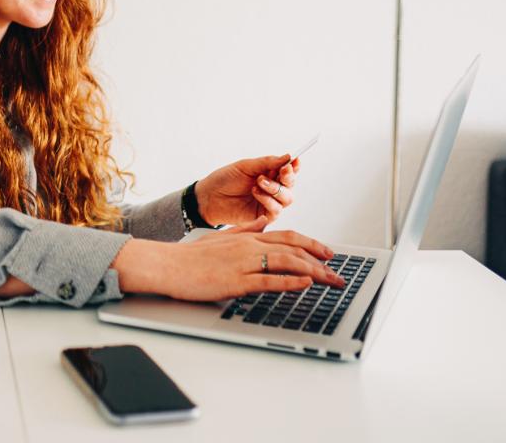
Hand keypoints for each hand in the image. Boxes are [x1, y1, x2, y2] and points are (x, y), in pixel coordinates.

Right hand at [112, 218, 343, 302]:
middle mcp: (248, 246)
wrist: (166, 264)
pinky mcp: (235, 281)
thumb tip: (264, 221)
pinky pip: (268, 280)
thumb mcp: (219, 237)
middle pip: (293, 249)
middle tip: (339, 272)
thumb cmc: (189, 255)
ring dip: (314, 272)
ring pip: (286, 263)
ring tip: (331, 281)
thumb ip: (244, 229)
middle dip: (321, 260)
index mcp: (246, 236)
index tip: (328, 253)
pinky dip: (290, 282)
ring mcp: (242, 263)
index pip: (287, 236)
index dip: (312, 244)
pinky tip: (304, 284)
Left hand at [196, 154, 298, 225]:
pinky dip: (268, 200)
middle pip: (290, 185)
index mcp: (268, 175)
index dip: (293, 166)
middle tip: (283, 169)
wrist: (209, 196)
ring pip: (287, 198)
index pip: (287, 171)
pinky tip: (256, 192)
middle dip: (289, 177)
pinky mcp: (263, 216)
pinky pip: (276, 210)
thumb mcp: (246, 166)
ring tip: (259, 181)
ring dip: (275, 188)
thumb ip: (267, 163)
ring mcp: (268, 203)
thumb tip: (287, 157)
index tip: (295, 160)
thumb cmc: (225, 179)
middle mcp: (271, 189)